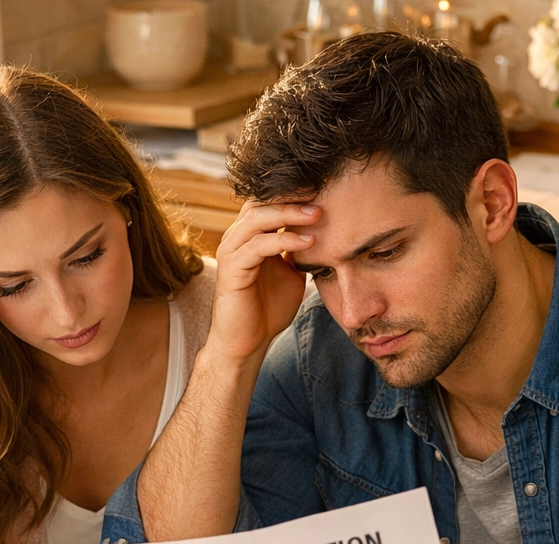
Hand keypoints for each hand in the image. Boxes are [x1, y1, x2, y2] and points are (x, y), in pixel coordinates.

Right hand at [208, 202, 320, 365]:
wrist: (248, 343)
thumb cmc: (268, 310)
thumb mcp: (292, 273)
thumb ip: (300, 250)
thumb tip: (327, 233)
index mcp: (251, 235)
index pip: (269, 199)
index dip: (295, 190)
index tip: (326, 186)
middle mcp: (237, 237)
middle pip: (262, 200)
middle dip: (293, 193)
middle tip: (323, 189)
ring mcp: (232, 251)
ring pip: (258, 218)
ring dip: (290, 213)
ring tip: (318, 214)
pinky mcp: (231, 270)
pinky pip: (258, 245)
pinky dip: (284, 240)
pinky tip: (308, 242)